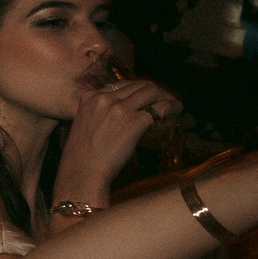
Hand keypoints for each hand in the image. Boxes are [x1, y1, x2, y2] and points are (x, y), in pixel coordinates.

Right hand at [57, 77, 182, 197]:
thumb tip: (120, 113)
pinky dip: (171, 107)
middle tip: (165, 99)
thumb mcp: (83, 124)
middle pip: (138, 85)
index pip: (120, 85)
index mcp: (89, 97)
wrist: (81, 173)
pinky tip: (176, 111)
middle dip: (154, 90)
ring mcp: (118, 109)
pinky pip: (159, 108)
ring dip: (165, 96)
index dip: (137, 89)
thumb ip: (98, 113)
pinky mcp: (133, 122)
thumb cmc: (81, 156)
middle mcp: (103, 98)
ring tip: (173, 104)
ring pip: (150, 91)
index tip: (146, 97)